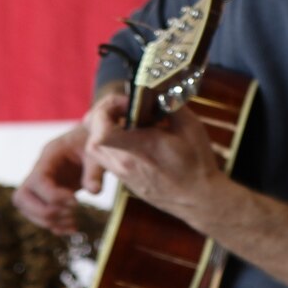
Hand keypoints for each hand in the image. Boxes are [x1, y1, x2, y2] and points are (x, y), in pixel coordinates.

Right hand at [13, 120, 94, 234]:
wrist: (94, 137)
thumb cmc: (94, 141)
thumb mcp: (97, 152)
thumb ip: (95, 170)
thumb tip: (94, 192)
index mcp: (49, 156)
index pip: (37, 180)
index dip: (52, 196)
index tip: (75, 201)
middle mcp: (39, 171)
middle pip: (21, 198)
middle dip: (45, 211)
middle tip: (72, 213)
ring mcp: (40, 185)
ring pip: (26, 209)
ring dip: (48, 221)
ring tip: (74, 223)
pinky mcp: (47, 195)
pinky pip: (39, 214)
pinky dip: (53, 225)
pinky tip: (72, 229)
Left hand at [86, 95, 226, 221]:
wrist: (196, 198)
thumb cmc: (196, 163)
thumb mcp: (191, 127)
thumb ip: (172, 105)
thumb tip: (158, 89)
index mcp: (141, 148)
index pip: (100, 133)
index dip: (105, 110)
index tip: (127, 103)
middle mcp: (124, 163)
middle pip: (91, 138)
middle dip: (101, 116)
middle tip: (123, 107)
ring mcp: (122, 174)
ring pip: (95, 149)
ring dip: (103, 129)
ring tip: (128, 120)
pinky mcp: (124, 179)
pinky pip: (106, 157)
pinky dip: (111, 141)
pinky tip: (134, 136)